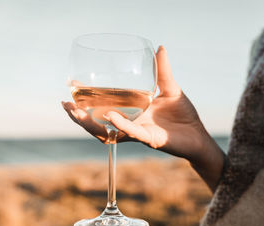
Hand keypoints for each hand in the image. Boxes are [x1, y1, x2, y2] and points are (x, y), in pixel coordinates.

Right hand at [62, 46, 224, 190]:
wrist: (199, 136)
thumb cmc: (184, 115)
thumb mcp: (171, 88)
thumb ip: (162, 71)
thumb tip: (159, 47)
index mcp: (132, 111)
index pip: (103, 107)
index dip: (86, 100)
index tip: (71, 86)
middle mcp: (130, 124)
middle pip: (97, 123)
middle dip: (79, 116)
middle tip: (64, 104)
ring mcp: (137, 133)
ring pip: (107, 132)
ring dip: (90, 123)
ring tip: (75, 112)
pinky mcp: (148, 139)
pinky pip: (131, 133)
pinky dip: (120, 125)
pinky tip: (111, 116)